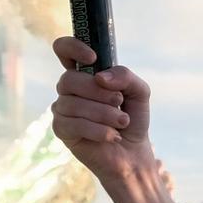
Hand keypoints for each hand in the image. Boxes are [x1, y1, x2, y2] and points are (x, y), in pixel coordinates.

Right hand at [51, 38, 190, 202]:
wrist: (133, 154)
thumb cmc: (133, 120)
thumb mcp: (139, 93)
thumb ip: (126, 76)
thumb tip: (100, 77)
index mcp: (85, 74)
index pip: (64, 49)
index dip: (73, 48)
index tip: (93, 59)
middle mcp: (69, 89)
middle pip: (69, 79)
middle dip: (99, 93)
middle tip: (120, 103)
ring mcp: (62, 109)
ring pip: (71, 103)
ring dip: (103, 114)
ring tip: (121, 123)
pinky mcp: (62, 130)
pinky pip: (72, 124)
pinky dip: (97, 130)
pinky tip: (112, 136)